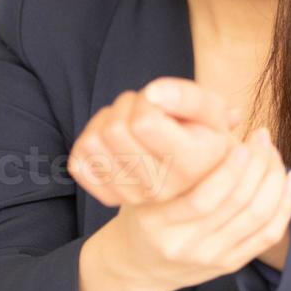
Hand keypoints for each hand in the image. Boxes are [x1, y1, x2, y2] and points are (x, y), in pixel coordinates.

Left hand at [68, 83, 244, 206]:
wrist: (195, 170)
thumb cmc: (202, 131)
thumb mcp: (211, 110)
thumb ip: (189, 97)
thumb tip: (152, 93)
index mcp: (192, 166)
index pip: (144, 122)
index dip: (147, 99)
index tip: (162, 101)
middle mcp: (162, 189)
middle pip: (116, 130)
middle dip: (128, 104)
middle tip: (147, 107)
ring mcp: (132, 197)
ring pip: (93, 141)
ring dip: (110, 117)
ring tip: (133, 120)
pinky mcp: (109, 197)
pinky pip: (79, 159)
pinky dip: (91, 137)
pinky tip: (114, 137)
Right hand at [111, 125, 290, 290]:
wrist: (137, 265)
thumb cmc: (145, 211)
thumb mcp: (149, 182)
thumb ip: (182, 151)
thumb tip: (233, 114)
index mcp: (158, 220)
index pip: (204, 196)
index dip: (232, 167)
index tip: (243, 140)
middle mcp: (184, 244)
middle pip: (237, 203)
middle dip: (258, 164)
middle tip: (262, 139)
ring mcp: (210, 257)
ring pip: (257, 216)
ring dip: (274, 179)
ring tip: (273, 154)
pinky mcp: (229, 264)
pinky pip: (269, 234)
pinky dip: (286, 204)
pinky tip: (290, 179)